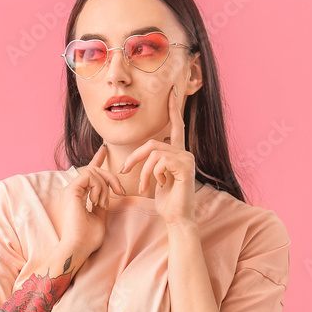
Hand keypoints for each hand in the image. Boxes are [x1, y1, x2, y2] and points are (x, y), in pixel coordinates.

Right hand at [57, 143, 125, 255]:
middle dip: (112, 177)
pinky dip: (98, 186)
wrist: (79, 248)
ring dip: (105, 185)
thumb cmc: (89, 237)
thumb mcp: (100, 216)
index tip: (104, 149)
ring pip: (93, 171)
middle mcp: (74, 190)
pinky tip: (97, 200)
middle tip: (120, 192)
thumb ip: (102, 202)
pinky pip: (89, 176)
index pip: (89, 173)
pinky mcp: (71, 191)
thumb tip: (109, 193)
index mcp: (80, 195)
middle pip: (95, 170)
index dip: (98, 159)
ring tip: (103, 203)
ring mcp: (71, 190)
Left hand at [118, 86, 197, 225]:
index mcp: (178, 153)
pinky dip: (153, 175)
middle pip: (153, 143)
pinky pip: (160, 162)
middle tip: (125, 170)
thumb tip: (144, 153)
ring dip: (143, 171)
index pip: (176, 127)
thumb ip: (153, 163)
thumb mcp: (156, 178)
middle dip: (135, 157)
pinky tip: (160, 186)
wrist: (177, 218)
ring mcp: (187, 159)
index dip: (173, 109)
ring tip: (143, 187)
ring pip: (154, 152)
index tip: (171, 92)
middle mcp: (185, 153)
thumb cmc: (166, 201)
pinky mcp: (185, 168)